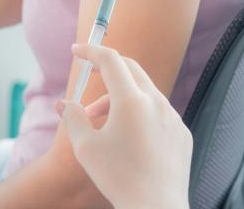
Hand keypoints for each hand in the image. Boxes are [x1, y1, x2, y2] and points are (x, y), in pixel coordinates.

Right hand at [56, 44, 191, 208]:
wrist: (156, 208)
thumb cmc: (119, 177)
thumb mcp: (86, 147)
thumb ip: (73, 118)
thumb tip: (62, 103)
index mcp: (132, 100)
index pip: (111, 60)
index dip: (92, 51)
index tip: (78, 50)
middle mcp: (157, 102)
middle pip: (131, 69)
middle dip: (108, 68)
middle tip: (91, 73)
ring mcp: (173, 116)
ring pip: (144, 92)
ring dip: (121, 97)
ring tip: (102, 121)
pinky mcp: (181, 131)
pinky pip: (159, 111)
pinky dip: (140, 112)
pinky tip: (130, 136)